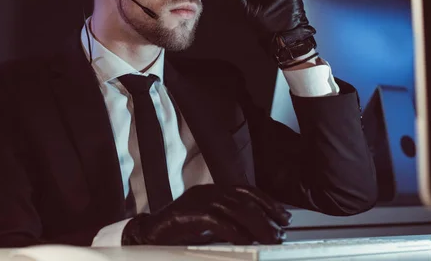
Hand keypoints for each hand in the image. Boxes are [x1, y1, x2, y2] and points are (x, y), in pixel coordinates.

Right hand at [122, 184, 291, 245]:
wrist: (147, 234)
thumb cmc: (179, 231)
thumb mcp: (210, 224)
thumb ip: (230, 223)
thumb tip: (257, 232)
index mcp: (213, 190)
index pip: (246, 191)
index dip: (267, 202)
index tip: (283, 216)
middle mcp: (207, 191)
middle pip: (244, 199)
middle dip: (267, 215)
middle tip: (280, 231)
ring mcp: (197, 200)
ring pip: (234, 209)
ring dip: (256, 224)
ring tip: (269, 238)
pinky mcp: (187, 214)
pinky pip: (216, 220)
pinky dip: (233, 231)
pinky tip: (246, 240)